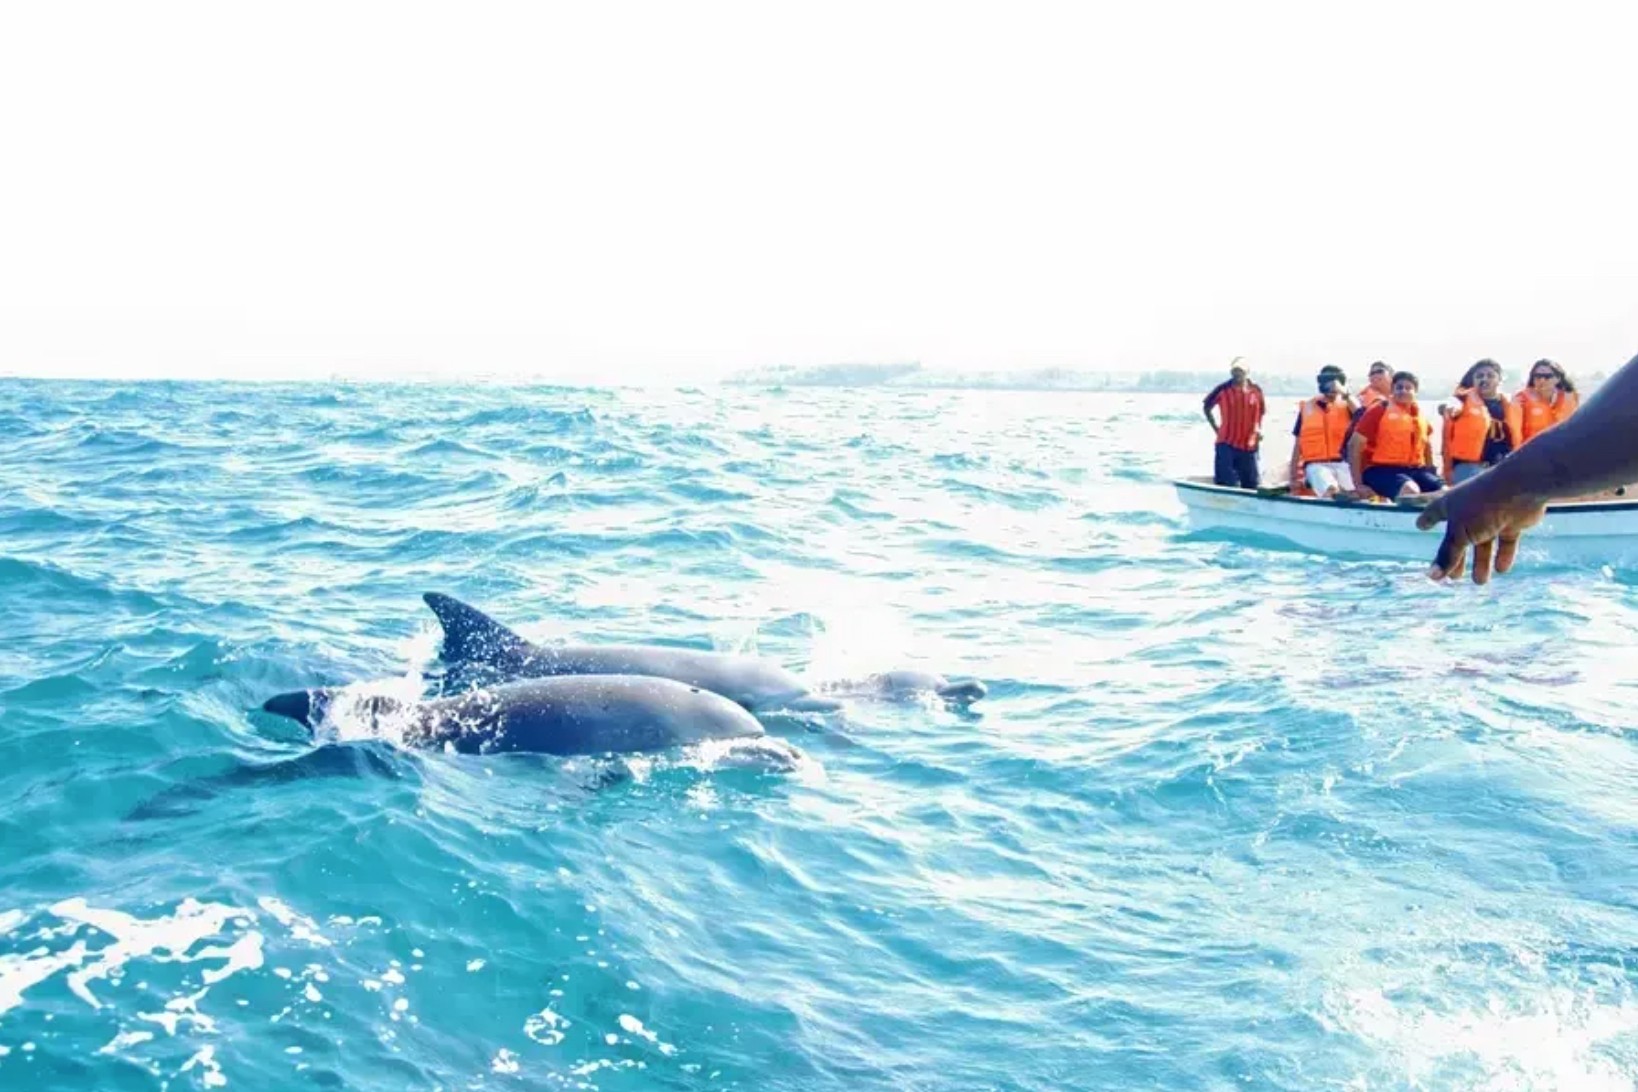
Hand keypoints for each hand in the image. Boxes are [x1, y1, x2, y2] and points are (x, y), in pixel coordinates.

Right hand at [1415, 473, 1547, 583]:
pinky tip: (1502, 569)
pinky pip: (1506, 540)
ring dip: (1481, 562)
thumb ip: (1447, 555)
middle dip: (1457, 556)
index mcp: (1450, 504)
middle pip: (1460, 537)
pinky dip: (1503, 554)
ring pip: (1484, 542)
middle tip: (1455, 576)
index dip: (1427, 519)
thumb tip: (1431, 576)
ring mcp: (1491, 514)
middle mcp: (1469, 509)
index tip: (1420, 525)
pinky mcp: (1512, 520)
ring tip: (1480, 581)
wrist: (1522, 488)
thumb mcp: (1459, 534)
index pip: (1434, 512)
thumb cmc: (1482, 506)